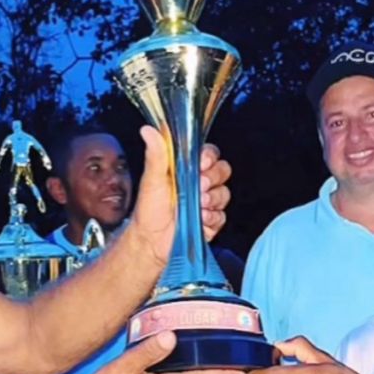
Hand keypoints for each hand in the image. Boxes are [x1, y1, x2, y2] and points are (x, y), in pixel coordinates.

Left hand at [127, 128, 230, 269]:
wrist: (151, 242)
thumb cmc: (149, 211)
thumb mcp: (151, 180)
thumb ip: (156, 154)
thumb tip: (149, 130)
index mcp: (187, 168)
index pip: (209, 153)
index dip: (208, 157)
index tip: (200, 163)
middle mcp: (200, 183)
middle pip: (222, 171)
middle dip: (212, 178)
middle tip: (198, 186)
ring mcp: (207, 202)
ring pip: (224, 193)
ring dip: (211, 200)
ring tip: (196, 206)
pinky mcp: (212, 221)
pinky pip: (222, 216)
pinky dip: (211, 218)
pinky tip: (199, 220)